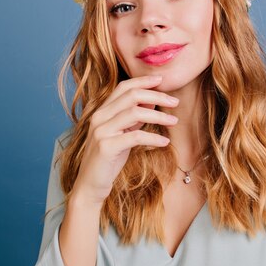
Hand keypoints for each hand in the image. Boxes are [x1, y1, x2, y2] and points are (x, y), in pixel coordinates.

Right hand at [70, 75, 178, 206]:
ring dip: (159, 115)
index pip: (123, 87)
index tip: (161, 80)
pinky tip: (165, 142)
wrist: (89, 186)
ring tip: (174, 120)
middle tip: (175, 101)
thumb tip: (152, 101)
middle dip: (157, 95)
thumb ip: (133, 118)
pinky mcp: (106, 147)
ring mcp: (101, 131)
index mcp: (101, 111)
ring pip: (135, 113)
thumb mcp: (122, 134)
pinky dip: (153, 137)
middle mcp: (99, 117)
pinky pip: (136, 136)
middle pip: (131, 96)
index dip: (143, 81)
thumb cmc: (108, 160)